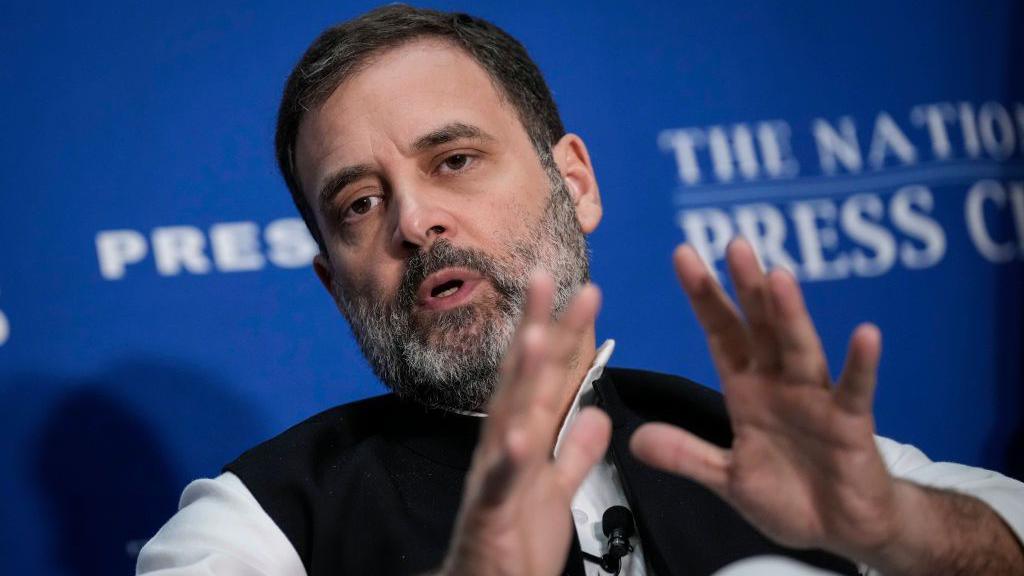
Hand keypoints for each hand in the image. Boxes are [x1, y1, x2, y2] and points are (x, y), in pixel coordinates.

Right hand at [438, 274, 611, 575]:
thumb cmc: (515, 543)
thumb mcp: (559, 491)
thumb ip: (576, 451)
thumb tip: (598, 412)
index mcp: (525, 438)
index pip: (548, 376)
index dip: (566, 333)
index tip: (584, 291)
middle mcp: (505, 446)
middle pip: (524, 379)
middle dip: (538, 328)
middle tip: (549, 279)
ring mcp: (494, 476)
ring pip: (508, 419)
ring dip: (519, 377)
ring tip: (534, 336)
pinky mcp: (490, 512)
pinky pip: (500, 483)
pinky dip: (508, 460)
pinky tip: (518, 436)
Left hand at [629, 238, 896, 559]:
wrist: (841, 528)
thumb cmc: (790, 495)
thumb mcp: (727, 478)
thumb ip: (686, 455)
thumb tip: (636, 440)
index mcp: (747, 389)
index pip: (721, 332)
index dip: (703, 296)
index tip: (685, 255)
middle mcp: (780, 383)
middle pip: (760, 326)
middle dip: (746, 288)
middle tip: (734, 244)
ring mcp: (816, 399)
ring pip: (799, 348)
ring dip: (789, 315)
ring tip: (778, 277)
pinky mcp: (850, 424)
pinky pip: (854, 391)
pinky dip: (860, 365)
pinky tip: (866, 335)